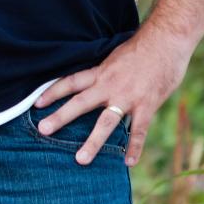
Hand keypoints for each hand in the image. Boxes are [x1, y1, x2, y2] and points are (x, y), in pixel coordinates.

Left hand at [32, 26, 193, 166]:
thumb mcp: (116, 55)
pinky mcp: (147, 105)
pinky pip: (139, 130)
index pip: (72, 82)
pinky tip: (129, 162)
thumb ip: (106, 72)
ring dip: (93, 142)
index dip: (53, 91)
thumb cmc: (143, 46)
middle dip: (61, 117)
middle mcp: (110, 85)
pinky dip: (134, 147)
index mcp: (102, 72)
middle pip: (81, 102)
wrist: (166, 40)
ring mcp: (128, 97)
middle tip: (42, 130)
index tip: (36, 103)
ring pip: (106, 122)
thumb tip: (95, 82)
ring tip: (80, 159)